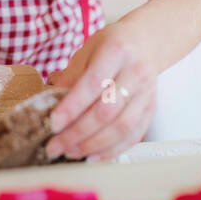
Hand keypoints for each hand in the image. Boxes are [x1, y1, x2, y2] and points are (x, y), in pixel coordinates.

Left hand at [45, 20, 157, 162]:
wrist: (144, 43)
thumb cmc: (109, 47)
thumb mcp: (86, 51)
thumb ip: (70, 77)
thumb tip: (49, 106)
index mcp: (117, 51)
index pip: (92, 84)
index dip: (71, 107)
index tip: (52, 124)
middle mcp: (136, 72)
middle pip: (107, 111)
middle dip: (77, 133)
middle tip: (54, 146)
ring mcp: (147, 93)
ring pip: (122, 127)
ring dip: (93, 145)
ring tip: (70, 153)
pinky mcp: (151, 110)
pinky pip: (133, 136)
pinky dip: (111, 151)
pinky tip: (92, 157)